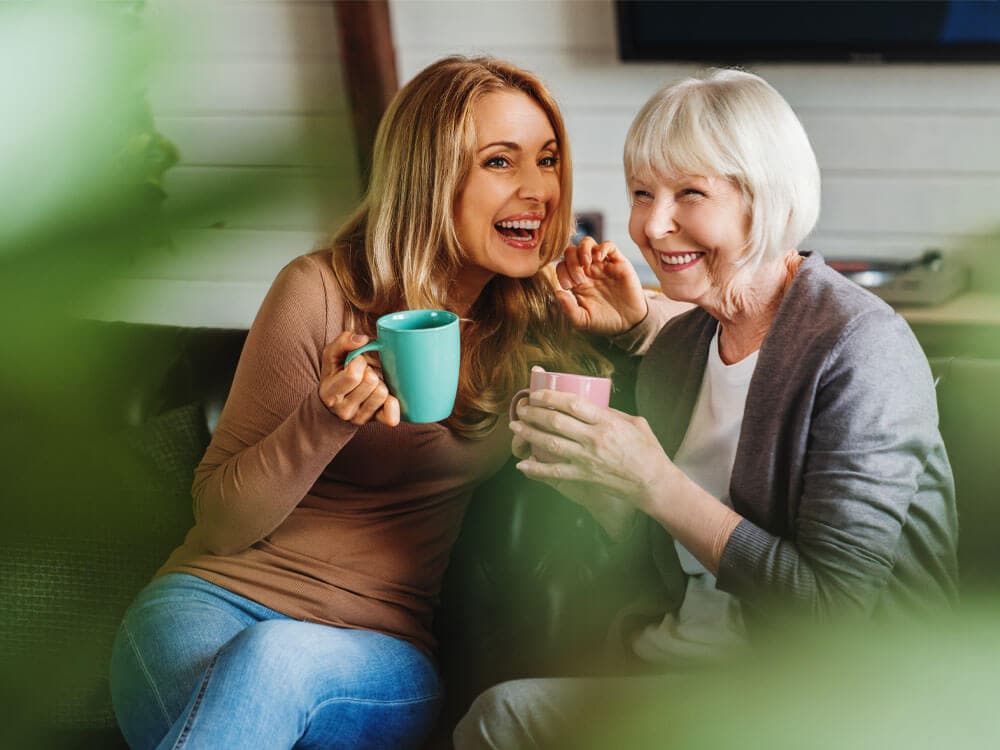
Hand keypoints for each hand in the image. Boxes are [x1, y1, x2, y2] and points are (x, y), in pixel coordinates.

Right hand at [319, 332, 400, 426]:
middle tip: (364, 373)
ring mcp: (359, 418)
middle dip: (370, 371)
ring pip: (382, 393)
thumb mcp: (331, 356)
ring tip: (371, 384)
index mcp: (329, 392)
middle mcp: (343, 409)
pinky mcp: (374, 421)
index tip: (355, 362)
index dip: (358, 362)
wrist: (334, 405)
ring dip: (380, 384)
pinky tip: (387, 397)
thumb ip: (343, 341)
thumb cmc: (335, 375)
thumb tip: (362, 339)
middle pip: (371, 382)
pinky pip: (390, 415)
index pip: (353, 375)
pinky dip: (393, 405)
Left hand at [510, 389, 676, 535]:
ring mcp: (587, 459)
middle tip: (521, 408)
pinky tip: (522, 466)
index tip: (537, 394)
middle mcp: (594, 439)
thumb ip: (611, 413)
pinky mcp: (584, 476)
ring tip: (515, 426)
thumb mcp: (634, 422)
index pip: (573, 404)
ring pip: (551, 444)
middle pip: (556, 422)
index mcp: (607, 422)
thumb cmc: (647, 451)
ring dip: (530, 434)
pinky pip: (555, 473)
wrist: (653, 483)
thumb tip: (591, 404)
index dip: (551, 397)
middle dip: (534, 413)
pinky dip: (536, 470)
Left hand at [553, 237, 647, 335]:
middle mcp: (587, 271)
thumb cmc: (604, 322)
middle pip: (571, 251)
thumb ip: (568, 309)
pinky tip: (600, 260)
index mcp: (576, 282)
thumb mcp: (583, 320)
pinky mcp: (618, 263)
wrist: (629, 323)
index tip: (570, 287)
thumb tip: (557, 292)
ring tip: (586, 264)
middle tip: (579, 279)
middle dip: (571, 262)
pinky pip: (608, 245)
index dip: (562, 272)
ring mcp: (602, 265)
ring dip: (582, 250)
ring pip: (587, 243)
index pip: (562, 266)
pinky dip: (601, 248)